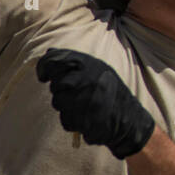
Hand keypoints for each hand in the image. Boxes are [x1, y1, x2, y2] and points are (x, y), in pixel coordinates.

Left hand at [35, 48, 154, 158]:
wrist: (131, 120)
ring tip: (85, 107)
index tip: (43, 76)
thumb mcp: (96, 69)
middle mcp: (86, 79)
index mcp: (90, 64)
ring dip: (67, 108)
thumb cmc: (110, 92)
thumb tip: (49, 52)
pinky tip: (87, 119)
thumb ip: (72, 61)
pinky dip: (73, 122)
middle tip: (76, 95)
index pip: (54, 60)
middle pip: (55, 85)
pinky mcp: (84, 119)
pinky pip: (65, 120)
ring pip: (58, 103)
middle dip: (60, 92)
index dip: (44, 67)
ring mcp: (85, 99)